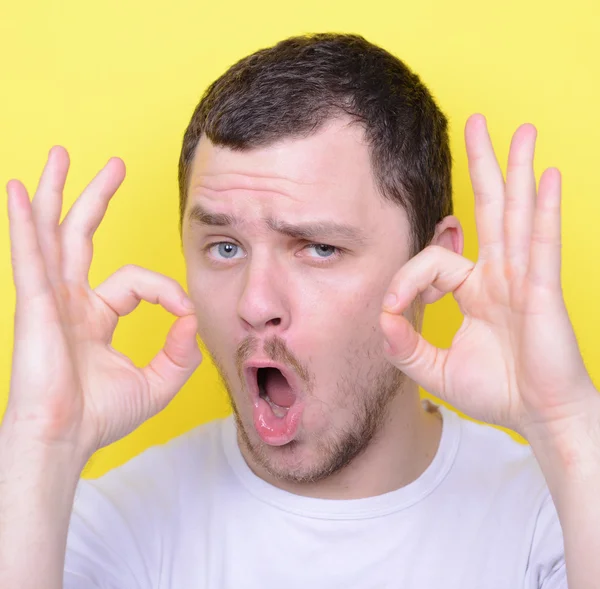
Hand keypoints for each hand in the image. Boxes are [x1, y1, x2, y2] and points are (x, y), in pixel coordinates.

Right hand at [3, 147, 201, 457]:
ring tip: (60, 153)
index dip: (166, 290)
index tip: (185, 314)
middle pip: (80, 235)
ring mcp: (48, 297)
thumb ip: (180, 351)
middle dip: (96, 197)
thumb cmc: (101, 415)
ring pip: (51, 232)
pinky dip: (22, 222)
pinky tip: (15, 190)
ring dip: (55, 191)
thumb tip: (192, 318)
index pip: (135, 281)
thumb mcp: (158, 381)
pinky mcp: (34, 303)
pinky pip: (29, 254)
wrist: (65, 439)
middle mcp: (69, 299)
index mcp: (94, 315)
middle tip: (113, 165)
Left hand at [380, 114, 597, 439]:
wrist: (538, 417)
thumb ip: (404, 345)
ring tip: (522, 131)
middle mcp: (500, 275)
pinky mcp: (542, 290)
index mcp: (476, 289)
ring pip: (516, 214)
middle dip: (482, 165)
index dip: (407, 280)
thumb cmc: (496, 393)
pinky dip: (543, 209)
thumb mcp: (433, 370)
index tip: (396, 309)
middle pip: (489, 208)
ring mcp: (523, 277)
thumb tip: (382, 316)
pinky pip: (541, 243)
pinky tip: (548, 176)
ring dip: (518, 171)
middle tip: (478, 123)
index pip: (434, 259)